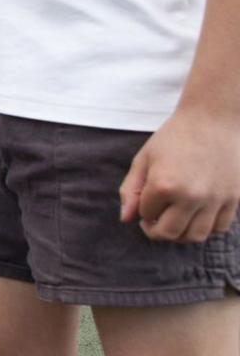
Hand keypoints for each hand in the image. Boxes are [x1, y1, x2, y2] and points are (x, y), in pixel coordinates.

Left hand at [120, 103, 239, 243]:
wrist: (213, 119)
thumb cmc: (174, 137)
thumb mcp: (144, 159)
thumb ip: (130, 189)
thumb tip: (125, 219)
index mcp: (163, 185)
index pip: (146, 214)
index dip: (143, 209)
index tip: (146, 198)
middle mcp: (191, 196)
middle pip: (169, 233)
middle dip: (156, 230)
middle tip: (154, 220)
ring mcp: (215, 199)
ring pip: (195, 236)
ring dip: (181, 233)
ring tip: (175, 219)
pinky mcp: (234, 198)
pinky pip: (219, 227)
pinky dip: (206, 227)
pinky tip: (197, 214)